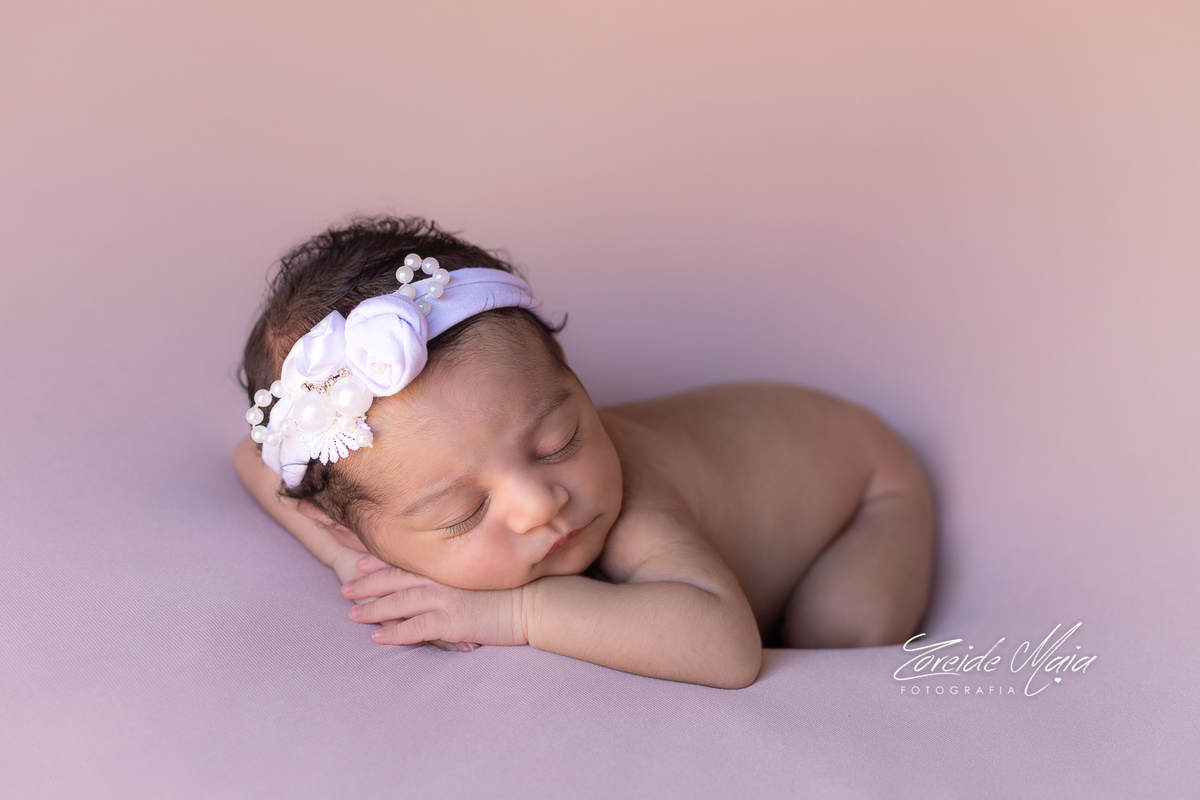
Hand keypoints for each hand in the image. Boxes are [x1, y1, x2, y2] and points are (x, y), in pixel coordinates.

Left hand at [341, 562, 528, 649]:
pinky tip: (378, 638)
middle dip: (367, 582)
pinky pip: (415, 628)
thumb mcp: (485, 572)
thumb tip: (452, 577)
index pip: (408, 559)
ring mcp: (445, 598)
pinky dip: (394, 633)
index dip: (381, 560)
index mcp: (450, 565)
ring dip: (372, 608)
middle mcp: (442, 578)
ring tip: (351, 614)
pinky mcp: (451, 621)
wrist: (535, 601)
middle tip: (344, 587)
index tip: (360, 561)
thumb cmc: (516, 587)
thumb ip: (463, 572)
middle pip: (395, 578)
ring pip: (398, 602)